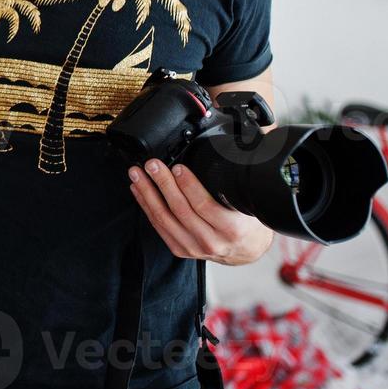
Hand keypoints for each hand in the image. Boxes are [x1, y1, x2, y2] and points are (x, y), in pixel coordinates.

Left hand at [128, 160, 273, 265]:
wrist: (247, 250)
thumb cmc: (248, 221)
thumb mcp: (250, 202)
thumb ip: (240, 176)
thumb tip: (248, 138)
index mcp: (232, 228)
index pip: (205, 206)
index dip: (188, 185)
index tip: (178, 167)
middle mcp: (212, 241)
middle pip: (181, 210)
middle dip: (163, 184)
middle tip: (152, 164)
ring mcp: (194, 248)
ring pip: (165, 219)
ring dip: (148, 194)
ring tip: (138, 174)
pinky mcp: (180, 249)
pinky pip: (158, 227)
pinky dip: (146, 206)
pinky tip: (139, 190)